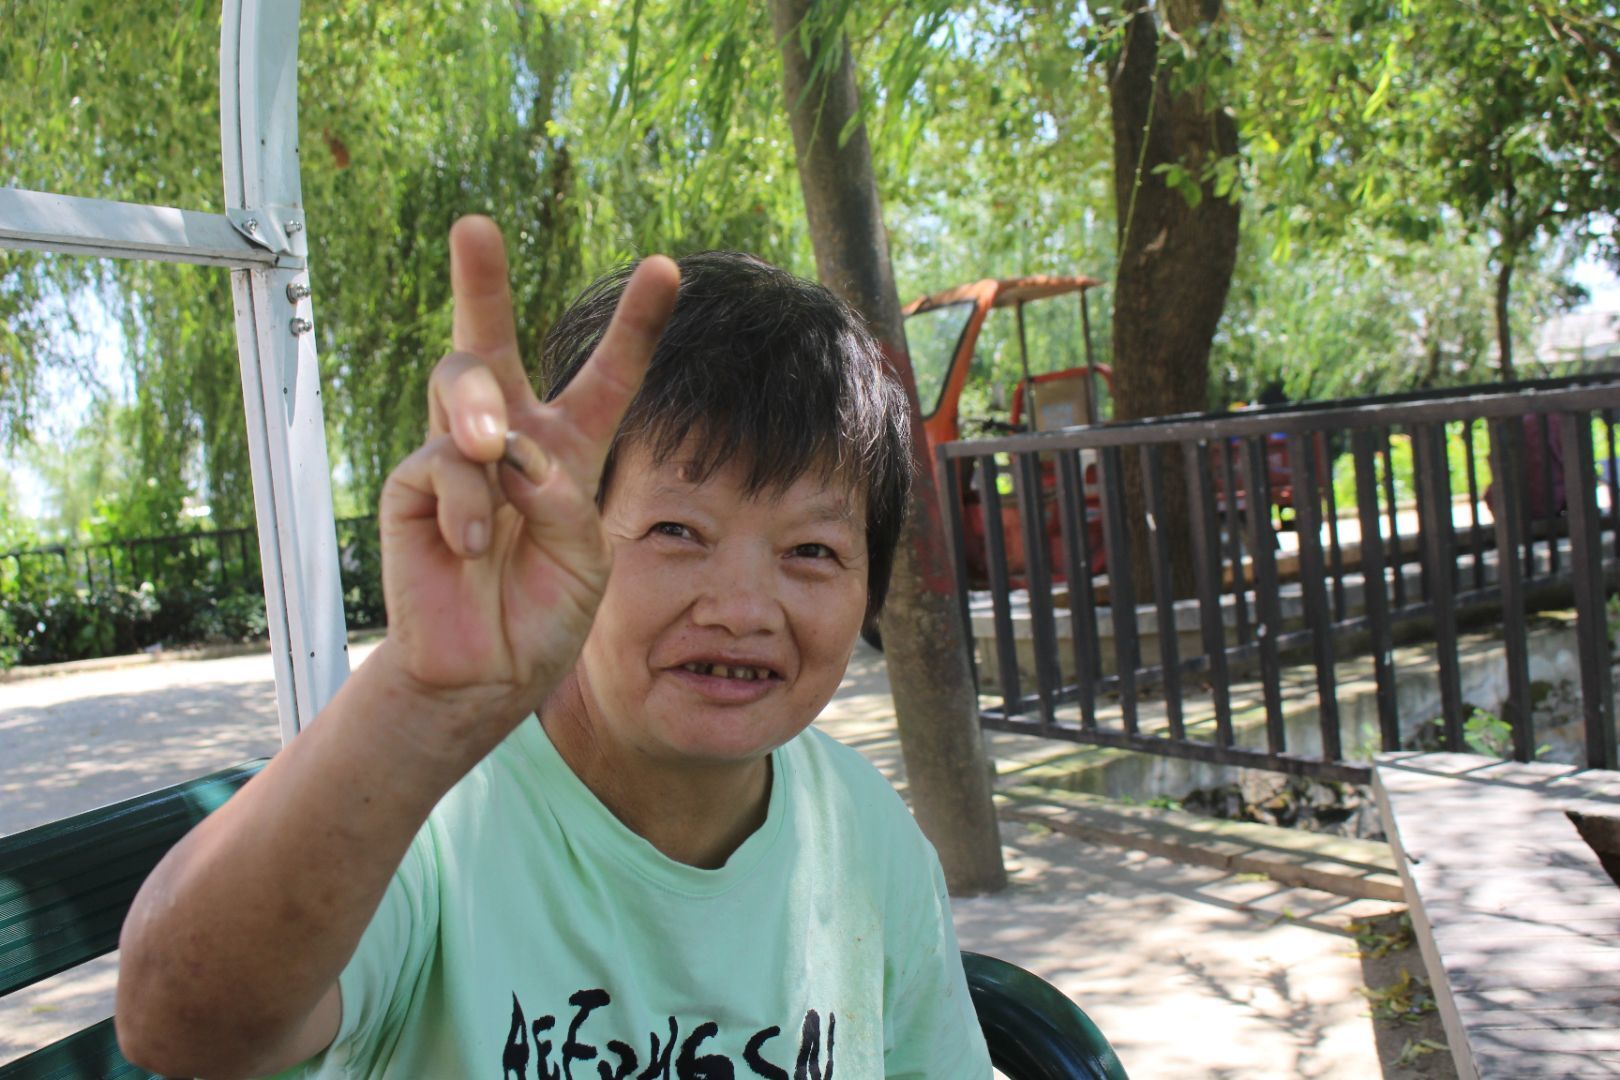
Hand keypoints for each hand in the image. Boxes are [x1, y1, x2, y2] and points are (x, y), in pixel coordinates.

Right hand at [375, 216, 678, 735]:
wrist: (488, 672)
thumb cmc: (545, 616)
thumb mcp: (587, 561)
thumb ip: (563, 501)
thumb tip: (505, 451)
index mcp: (572, 449)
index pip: (607, 377)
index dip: (636, 324)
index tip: (664, 267)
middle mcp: (511, 440)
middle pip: (492, 343)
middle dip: (480, 280)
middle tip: (474, 225)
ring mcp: (457, 459)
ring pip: (459, 384)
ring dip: (479, 411)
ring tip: (489, 449)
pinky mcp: (414, 487)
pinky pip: (442, 465)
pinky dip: (470, 505)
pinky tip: (476, 546)